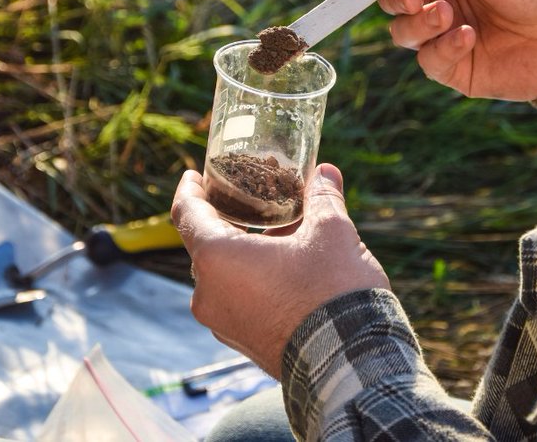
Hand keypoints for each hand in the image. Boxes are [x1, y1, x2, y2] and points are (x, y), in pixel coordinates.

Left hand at [171, 163, 388, 378]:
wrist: (349, 362)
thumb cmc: (333, 292)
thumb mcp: (332, 233)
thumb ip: (323, 197)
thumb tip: (325, 173)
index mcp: (216, 258)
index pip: (186, 213)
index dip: (190, 189)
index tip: (194, 176)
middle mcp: (207, 293)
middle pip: (205, 244)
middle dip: (227, 220)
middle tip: (248, 201)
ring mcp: (221, 323)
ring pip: (222, 275)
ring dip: (242, 253)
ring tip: (276, 236)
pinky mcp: (241, 342)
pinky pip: (234, 300)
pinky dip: (250, 281)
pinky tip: (282, 272)